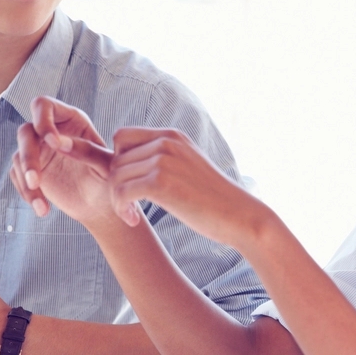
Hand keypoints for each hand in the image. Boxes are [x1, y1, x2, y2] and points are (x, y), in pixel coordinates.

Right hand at [10, 96, 123, 226]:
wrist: (102, 207)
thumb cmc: (110, 181)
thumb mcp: (106, 166)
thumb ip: (87, 151)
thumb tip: (59, 143)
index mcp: (72, 121)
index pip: (44, 106)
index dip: (43, 120)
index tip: (53, 143)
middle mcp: (52, 132)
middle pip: (25, 132)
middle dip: (28, 156)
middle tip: (36, 180)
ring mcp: (39, 151)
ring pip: (18, 156)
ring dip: (26, 181)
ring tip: (43, 206)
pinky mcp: (31, 170)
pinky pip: (18, 177)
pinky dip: (27, 193)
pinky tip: (42, 208)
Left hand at [62, 127, 271, 247]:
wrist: (240, 216)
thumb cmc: (213, 199)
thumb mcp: (188, 166)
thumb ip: (163, 159)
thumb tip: (130, 165)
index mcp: (172, 136)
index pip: (122, 137)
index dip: (118, 161)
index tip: (130, 185)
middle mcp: (167, 142)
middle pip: (116, 159)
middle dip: (117, 184)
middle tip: (129, 206)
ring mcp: (164, 161)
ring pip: (116, 177)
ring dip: (118, 200)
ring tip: (132, 215)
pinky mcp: (162, 183)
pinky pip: (122, 192)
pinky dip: (122, 209)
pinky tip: (134, 220)